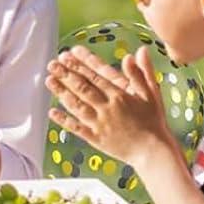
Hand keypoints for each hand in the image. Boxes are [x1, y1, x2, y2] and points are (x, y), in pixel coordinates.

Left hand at [47, 45, 174, 166]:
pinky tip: (51, 112)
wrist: (154, 151)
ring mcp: (100, 123)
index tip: (68, 54)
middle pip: (83, 88)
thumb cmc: (154, 121)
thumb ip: (141, 73)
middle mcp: (108, 107)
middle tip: (52, 64)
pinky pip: (76, 128)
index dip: (80, 64)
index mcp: (120, 95)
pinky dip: (63, 120)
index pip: (96, 75)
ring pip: (77, 105)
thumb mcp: (152, 94)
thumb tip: (138, 52)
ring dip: (61, 92)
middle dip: (66, 74)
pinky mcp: (96, 138)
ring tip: (49, 80)